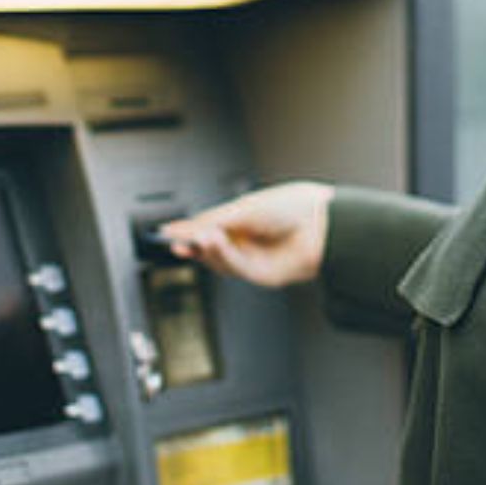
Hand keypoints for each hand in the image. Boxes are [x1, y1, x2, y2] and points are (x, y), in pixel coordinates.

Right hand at [157, 181, 333, 288]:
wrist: (321, 224)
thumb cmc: (290, 209)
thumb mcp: (242, 210)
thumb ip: (213, 222)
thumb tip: (185, 227)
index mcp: (240, 220)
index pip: (206, 228)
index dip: (185, 231)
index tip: (164, 232)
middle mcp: (245, 241)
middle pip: (209, 249)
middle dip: (192, 245)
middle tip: (176, 240)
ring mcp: (253, 258)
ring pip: (219, 262)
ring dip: (207, 250)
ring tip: (201, 237)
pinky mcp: (261, 275)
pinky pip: (235, 269)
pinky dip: (222, 257)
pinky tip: (215, 244)